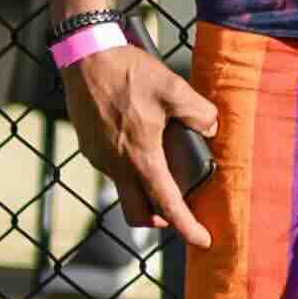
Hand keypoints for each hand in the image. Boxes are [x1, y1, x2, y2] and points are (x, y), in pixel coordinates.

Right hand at [62, 36, 224, 249]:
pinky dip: (132, 168)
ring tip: (167, 163)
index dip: (187, 226)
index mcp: (140, 157)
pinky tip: (145, 142)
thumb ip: (200, 113)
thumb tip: (212, 128)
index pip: (166, 203)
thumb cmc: (129, 72)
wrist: (85, 57)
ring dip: (146, 188)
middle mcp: (115, 164)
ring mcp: (99, 158)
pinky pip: (114, 168)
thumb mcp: (175, 88)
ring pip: (125, 188)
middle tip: (181, 210)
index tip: (203, 241)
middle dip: (161, 219)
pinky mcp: (90, 147)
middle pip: (138, 211)